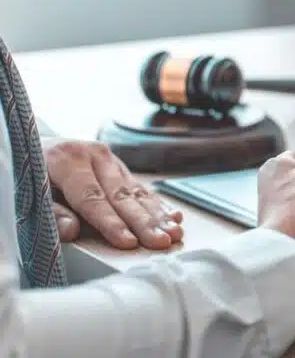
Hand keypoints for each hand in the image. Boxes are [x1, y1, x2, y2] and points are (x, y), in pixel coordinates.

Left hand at [43, 137, 183, 249]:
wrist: (30, 143)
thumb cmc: (29, 174)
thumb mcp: (30, 191)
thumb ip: (50, 212)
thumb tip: (71, 231)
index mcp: (68, 159)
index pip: (92, 197)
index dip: (111, 223)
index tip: (127, 242)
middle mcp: (94, 155)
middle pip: (122, 195)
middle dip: (144, 222)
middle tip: (161, 241)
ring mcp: (110, 160)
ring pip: (137, 191)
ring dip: (157, 215)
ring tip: (173, 233)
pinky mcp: (120, 167)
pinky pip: (141, 187)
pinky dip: (158, 204)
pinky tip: (173, 216)